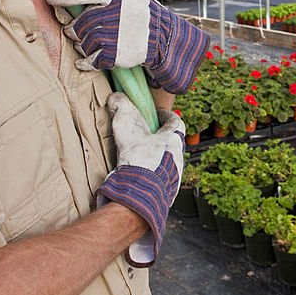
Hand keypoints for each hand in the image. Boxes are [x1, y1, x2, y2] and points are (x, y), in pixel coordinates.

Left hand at [46, 0, 209, 93]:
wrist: (167, 39)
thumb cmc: (147, 9)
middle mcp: (117, 14)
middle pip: (80, 21)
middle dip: (73, 26)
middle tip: (73, 28)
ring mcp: (116, 36)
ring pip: (83, 41)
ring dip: (80, 42)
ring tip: (87, 40)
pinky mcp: (117, 56)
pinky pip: (90, 60)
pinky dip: (84, 61)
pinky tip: (83, 60)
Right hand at [96, 93, 184, 266]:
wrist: (141, 197)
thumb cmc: (138, 160)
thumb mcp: (126, 128)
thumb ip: (120, 107)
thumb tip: (116, 97)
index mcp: (174, 140)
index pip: (177, 122)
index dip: (166, 116)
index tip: (157, 115)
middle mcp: (179, 157)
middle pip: (174, 141)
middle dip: (161, 137)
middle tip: (146, 135)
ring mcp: (175, 176)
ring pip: (169, 160)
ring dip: (158, 156)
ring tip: (141, 155)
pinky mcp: (168, 192)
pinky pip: (163, 178)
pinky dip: (154, 173)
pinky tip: (140, 174)